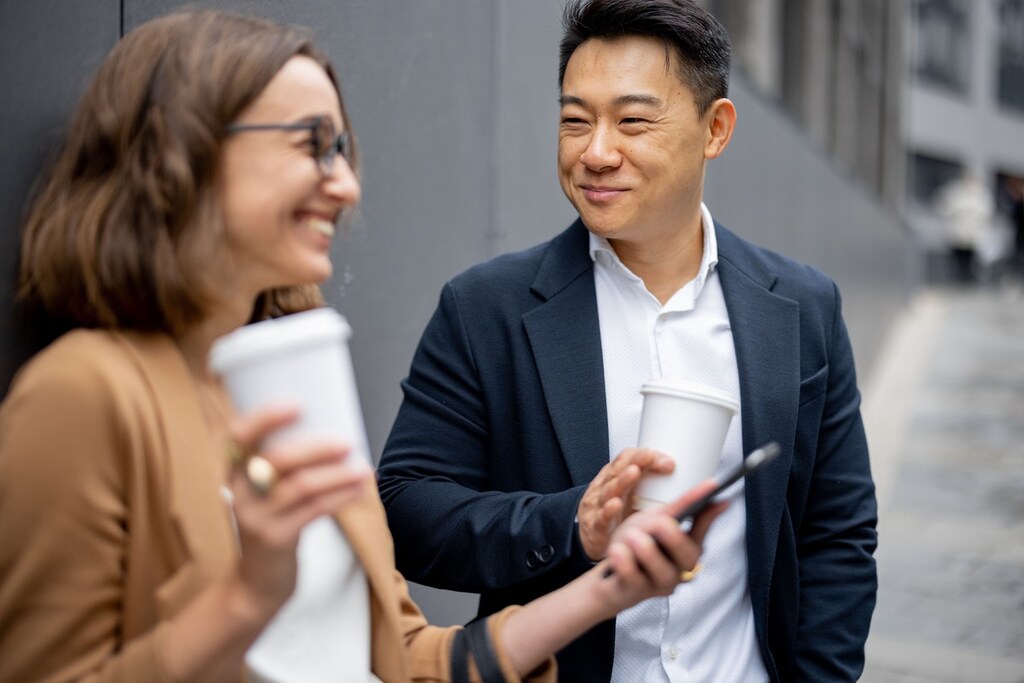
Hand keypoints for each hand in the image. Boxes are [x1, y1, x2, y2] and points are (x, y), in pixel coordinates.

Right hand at [227, 406, 369, 618]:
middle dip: (316, 447)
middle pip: (276, 459)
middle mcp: (239, 492)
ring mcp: (255, 517)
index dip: (264, 417)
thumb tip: (332, 430)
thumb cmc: (270, 524)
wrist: (255, 584)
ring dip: (337, 474)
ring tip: (363, 468)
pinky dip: (340, 496)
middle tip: (346, 442)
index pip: (237, 436)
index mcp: (234, 472)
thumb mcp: (262, 493)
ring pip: (300, 486)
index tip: (296, 405)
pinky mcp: (275, 540)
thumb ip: (283, 465)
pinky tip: (358, 489)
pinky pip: (313, 511)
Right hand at [577, 448, 674, 560]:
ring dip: (622, 480)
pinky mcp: (595, 525)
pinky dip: (608, 509)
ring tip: (634, 472)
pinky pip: (601, 516)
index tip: (667, 460)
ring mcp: (598, 505)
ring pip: (609, 488)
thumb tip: (688, 484)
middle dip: (637, 461)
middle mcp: (606, 487)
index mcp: (616, 477)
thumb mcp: (633, 497)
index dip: (645, 455)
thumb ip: (653, 488)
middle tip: (652, 458)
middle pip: (619, 468)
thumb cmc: (616, 516)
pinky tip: (615, 504)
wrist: (589, 538)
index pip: (628, 458)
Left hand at [595, 479, 727, 613]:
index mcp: (686, 549)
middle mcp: (679, 571)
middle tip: (658, 522)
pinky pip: (632, 577)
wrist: (608, 571)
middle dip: (673, 537)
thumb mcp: (656, 520)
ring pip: (662, 571)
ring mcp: (659, 585)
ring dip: (645, 548)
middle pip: (688, 556)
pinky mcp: (636, 593)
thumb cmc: (636, 543)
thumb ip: (682, 507)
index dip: (710, 515)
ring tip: (631, 535)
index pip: (703, 531)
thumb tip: (712, 486)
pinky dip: (623, 559)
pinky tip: (616, 550)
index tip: (720, 499)